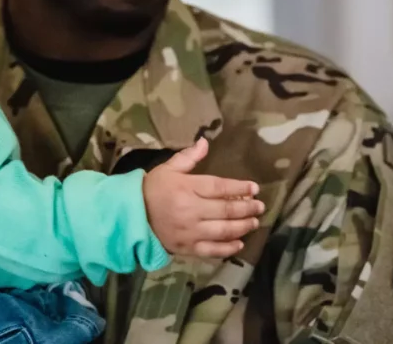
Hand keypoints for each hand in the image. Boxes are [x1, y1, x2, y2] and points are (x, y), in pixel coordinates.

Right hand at [143, 139, 263, 258]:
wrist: (132, 215)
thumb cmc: (153, 188)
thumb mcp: (168, 168)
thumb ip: (189, 157)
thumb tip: (205, 142)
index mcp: (187, 188)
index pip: (220, 187)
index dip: (240, 188)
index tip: (254, 188)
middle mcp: (191, 210)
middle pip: (226, 210)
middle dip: (247, 208)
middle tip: (260, 206)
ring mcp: (190, 231)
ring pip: (223, 230)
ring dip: (242, 227)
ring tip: (254, 222)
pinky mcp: (187, 247)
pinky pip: (212, 250)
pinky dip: (227, 249)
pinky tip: (239, 244)